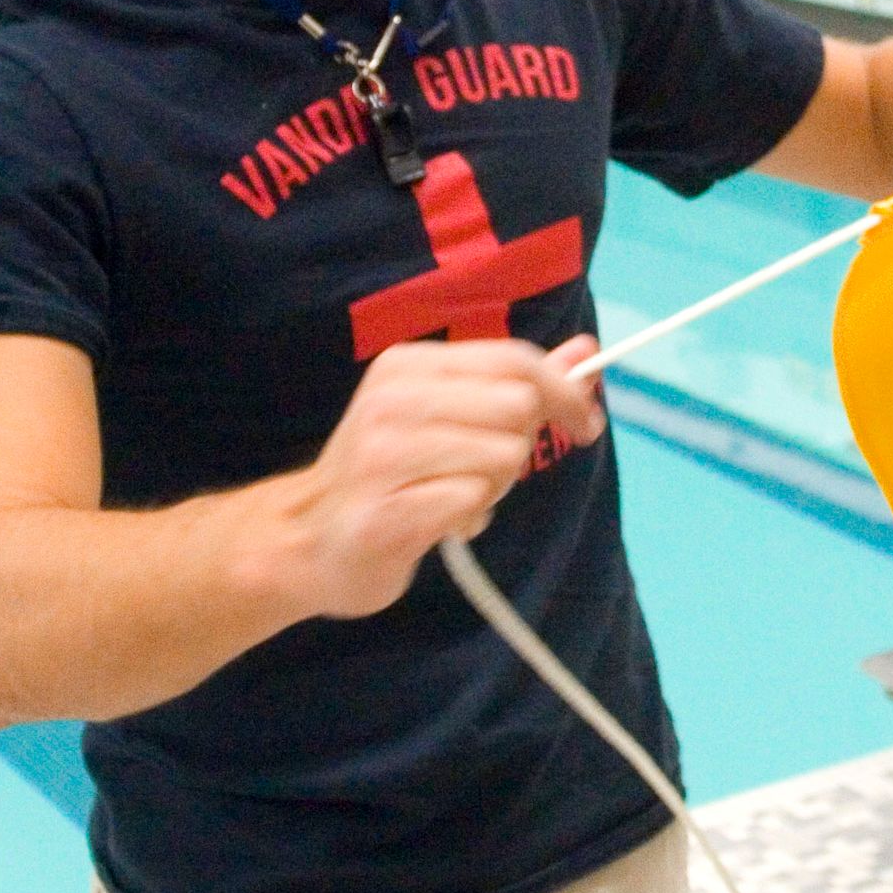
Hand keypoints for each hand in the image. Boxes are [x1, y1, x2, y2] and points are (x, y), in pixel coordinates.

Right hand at [276, 339, 598, 619]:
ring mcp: (383, 456)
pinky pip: (473, 502)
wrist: (305, 542)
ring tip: (451, 495)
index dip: (564, 390)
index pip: (513, 359)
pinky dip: (469, 517)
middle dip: (520, 444)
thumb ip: (514, 384)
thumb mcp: (447, 415)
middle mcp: (391, 400)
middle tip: (483, 470)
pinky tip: (437, 523)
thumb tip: (585, 351)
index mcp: (407, 365)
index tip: (587, 422)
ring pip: (502, 456)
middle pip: (517, 406)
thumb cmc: (388, 475)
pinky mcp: (386, 512)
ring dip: (493, 486)